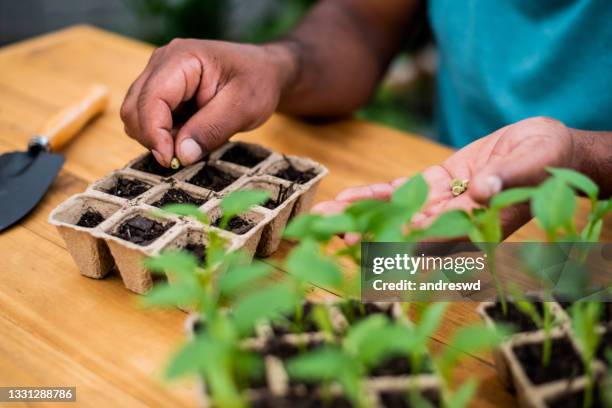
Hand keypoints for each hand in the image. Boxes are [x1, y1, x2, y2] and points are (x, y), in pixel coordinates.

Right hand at [120, 39, 295, 165]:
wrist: (264, 71)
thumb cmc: (257, 83)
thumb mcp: (243, 108)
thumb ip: (212, 130)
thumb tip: (181, 155)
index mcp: (181, 59)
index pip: (150, 100)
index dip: (155, 134)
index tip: (172, 160)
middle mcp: (161, 63)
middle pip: (134, 109)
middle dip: (154, 138)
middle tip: (185, 155)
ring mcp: (158, 76)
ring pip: (136, 116)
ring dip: (158, 138)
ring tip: (193, 140)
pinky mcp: (161, 91)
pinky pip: (148, 119)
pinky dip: (163, 135)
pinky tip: (189, 135)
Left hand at [314, 116, 575, 241]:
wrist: (545, 148)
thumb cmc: (548, 158)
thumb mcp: (533, 163)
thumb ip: (506, 178)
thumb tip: (483, 191)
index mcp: (481, 226)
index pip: (438, 237)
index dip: (404, 240)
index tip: (374, 242)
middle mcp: (456, 223)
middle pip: (406, 231)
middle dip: (369, 232)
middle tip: (332, 235)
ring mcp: (442, 205)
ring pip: (395, 212)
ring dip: (361, 213)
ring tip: (326, 216)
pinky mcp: (436, 186)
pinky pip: (401, 192)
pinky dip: (375, 194)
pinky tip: (348, 196)